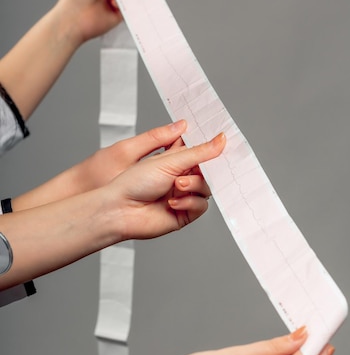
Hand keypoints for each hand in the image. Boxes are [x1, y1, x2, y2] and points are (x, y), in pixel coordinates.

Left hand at [106, 120, 224, 238]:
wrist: (121, 209)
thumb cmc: (134, 183)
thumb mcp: (169, 160)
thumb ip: (198, 152)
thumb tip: (221, 140)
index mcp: (173, 161)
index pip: (199, 152)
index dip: (210, 149)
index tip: (222, 143)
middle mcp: (179, 178)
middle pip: (207, 172)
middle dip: (203, 170)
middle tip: (195, 168)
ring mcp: (182, 197)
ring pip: (206, 189)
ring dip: (195, 186)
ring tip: (177, 185)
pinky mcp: (183, 214)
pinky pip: (200, 207)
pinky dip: (190, 203)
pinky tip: (173, 202)